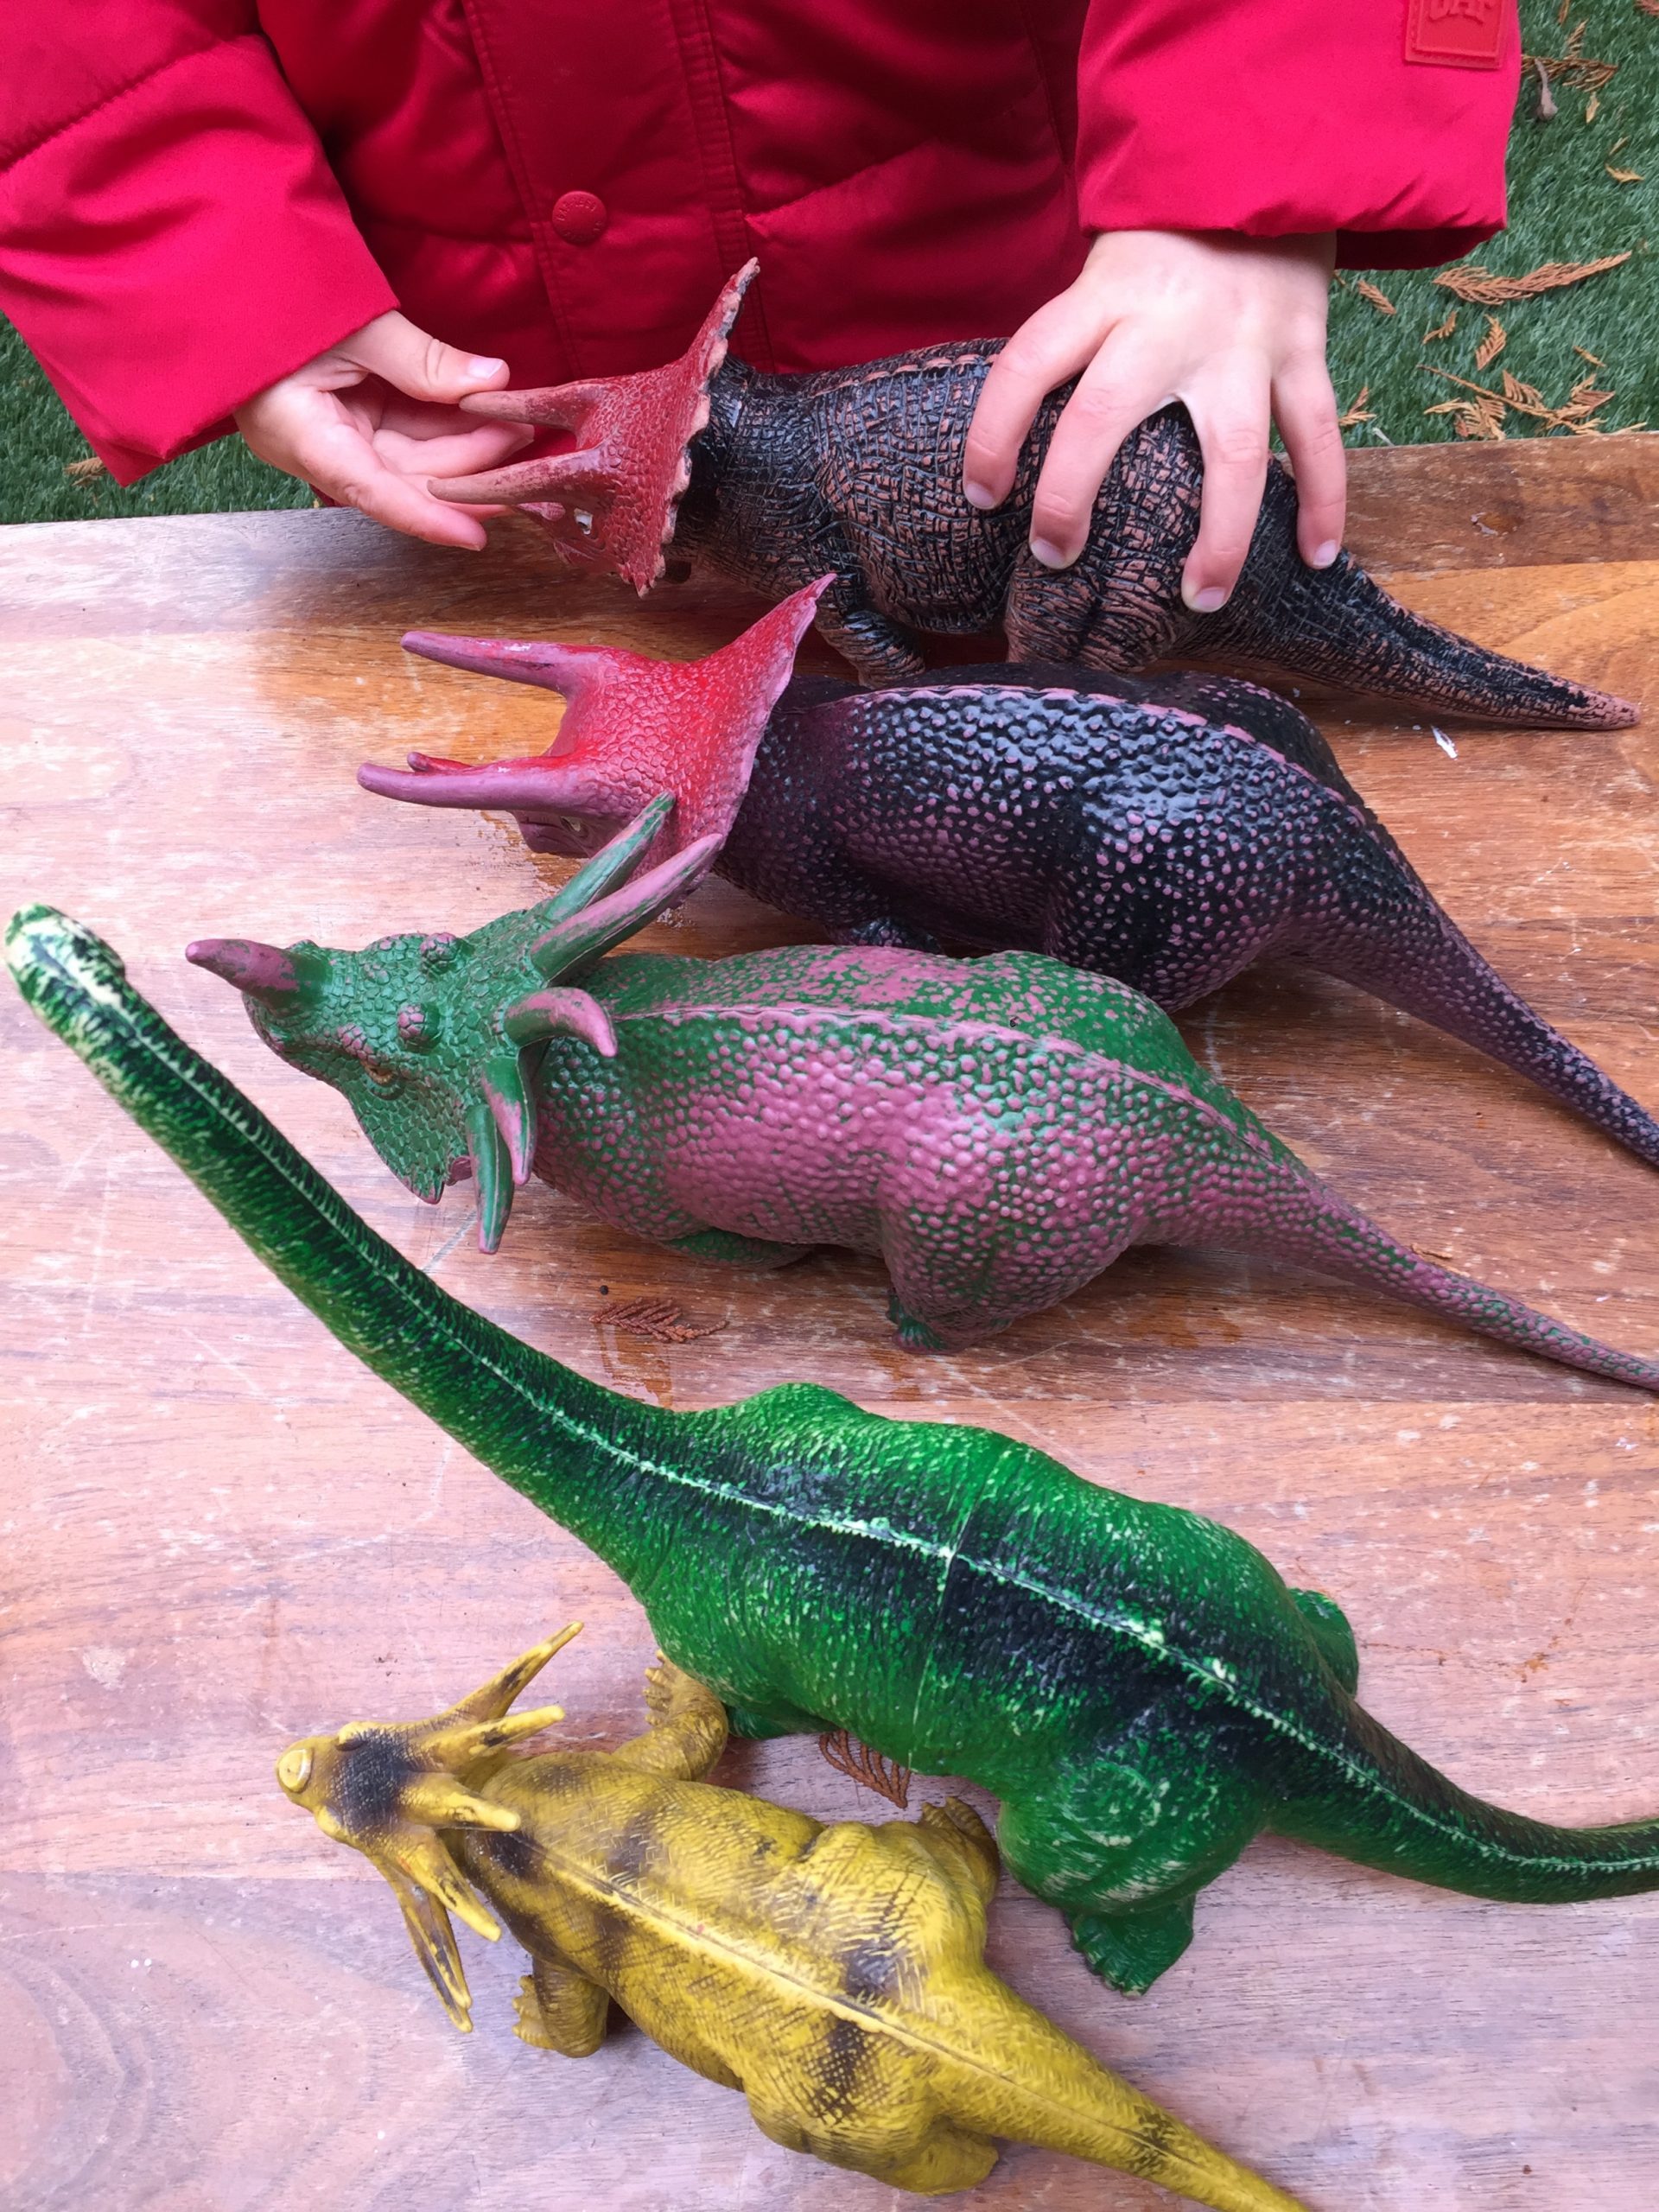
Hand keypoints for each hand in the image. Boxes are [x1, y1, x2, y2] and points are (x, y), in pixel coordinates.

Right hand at [234, 311, 533, 549]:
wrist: (231, 271)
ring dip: (463, 446)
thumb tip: (491, 382)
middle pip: (403, 478)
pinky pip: (403, 434)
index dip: (427, 518)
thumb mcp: (353, 323)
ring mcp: (332, 435)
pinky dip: (443, 426)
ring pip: (410, 459)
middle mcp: (317, 448)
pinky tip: (482, 413)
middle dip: (467, 468)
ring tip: (515, 424)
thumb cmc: (273, 292)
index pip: (373, 492)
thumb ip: (421, 360)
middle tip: (523, 443)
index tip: (476, 535)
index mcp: (302, 435)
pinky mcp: (346, 417)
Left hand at [963, 231, 1342, 611]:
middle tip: (1055, 557)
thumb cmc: (1169, 236)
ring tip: (1199, 598)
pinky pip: (1317, 437)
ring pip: (1231, 452)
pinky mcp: (1302, 349)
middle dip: (1071, 498)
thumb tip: (1026, 439)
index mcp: (1106, 294)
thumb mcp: (1105, 268)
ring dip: (1218, 536)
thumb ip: (1076, 339)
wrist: (1268, 163)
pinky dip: (1323, 500)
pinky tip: (1315, 556)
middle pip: (1105, 417)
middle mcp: (1169, 321)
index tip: (981, 497)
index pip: (1026, 365)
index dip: (991, 436)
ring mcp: (1243, 341)